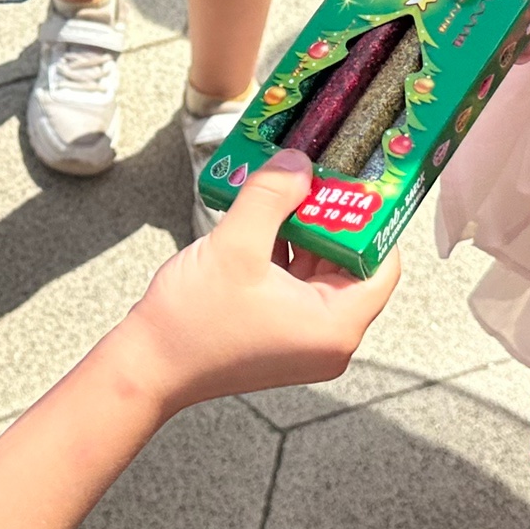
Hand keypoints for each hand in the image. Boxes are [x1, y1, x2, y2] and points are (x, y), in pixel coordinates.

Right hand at [117, 153, 401, 412]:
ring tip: (289, 189)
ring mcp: (302, 338)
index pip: (381, 265)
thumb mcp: (236, 245)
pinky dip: (285, 250)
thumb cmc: (191, 323)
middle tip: (319, 176)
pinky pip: (296, 282)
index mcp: (334, 327)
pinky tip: (265, 218)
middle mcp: (327, 339)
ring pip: (319, 270)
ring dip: (305, 231)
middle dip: (332, 219)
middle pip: (350, 265)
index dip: (372, 221)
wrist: (147, 365)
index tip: (357, 184)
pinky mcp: (278, 332)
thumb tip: (299, 162)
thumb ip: (271, 196)